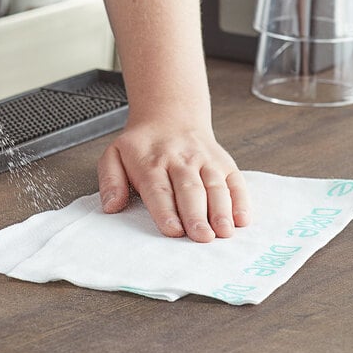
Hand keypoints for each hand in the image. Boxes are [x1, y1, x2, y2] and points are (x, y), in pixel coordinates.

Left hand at [98, 119, 248, 242]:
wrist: (170, 116)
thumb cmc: (142, 145)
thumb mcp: (114, 155)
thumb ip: (110, 181)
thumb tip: (111, 205)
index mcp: (151, 162)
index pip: (159, 189)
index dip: (166, 211)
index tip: (173, 230)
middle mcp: (180, 160)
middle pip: (190, 189)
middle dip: (197, 215)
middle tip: (202, 237)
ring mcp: (205, 161)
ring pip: (215, 185)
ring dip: (221, 210)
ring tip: (224, 232)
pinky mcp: (223, 163)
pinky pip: (235, 181)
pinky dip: (241, 200)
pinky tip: (242, 219)